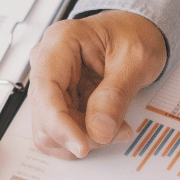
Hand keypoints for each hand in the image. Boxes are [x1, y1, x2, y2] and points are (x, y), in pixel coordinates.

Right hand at [27, 10, 167, 159]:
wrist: (135, 32)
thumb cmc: (133, 34)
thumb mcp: (135, 59)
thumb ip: (116, 94)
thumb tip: (99, 130)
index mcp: (60, 42)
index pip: (45, 90)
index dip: (59, 124)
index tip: (81, 146)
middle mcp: (47, 64)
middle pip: (44, 116)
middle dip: (79, 133)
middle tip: (114, 132)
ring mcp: (51, 85)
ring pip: (50, 130)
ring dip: (84, 138)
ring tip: (116, 126)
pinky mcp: (60, 102)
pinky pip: (64, 131)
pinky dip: (87, 137)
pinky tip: (109, 126)